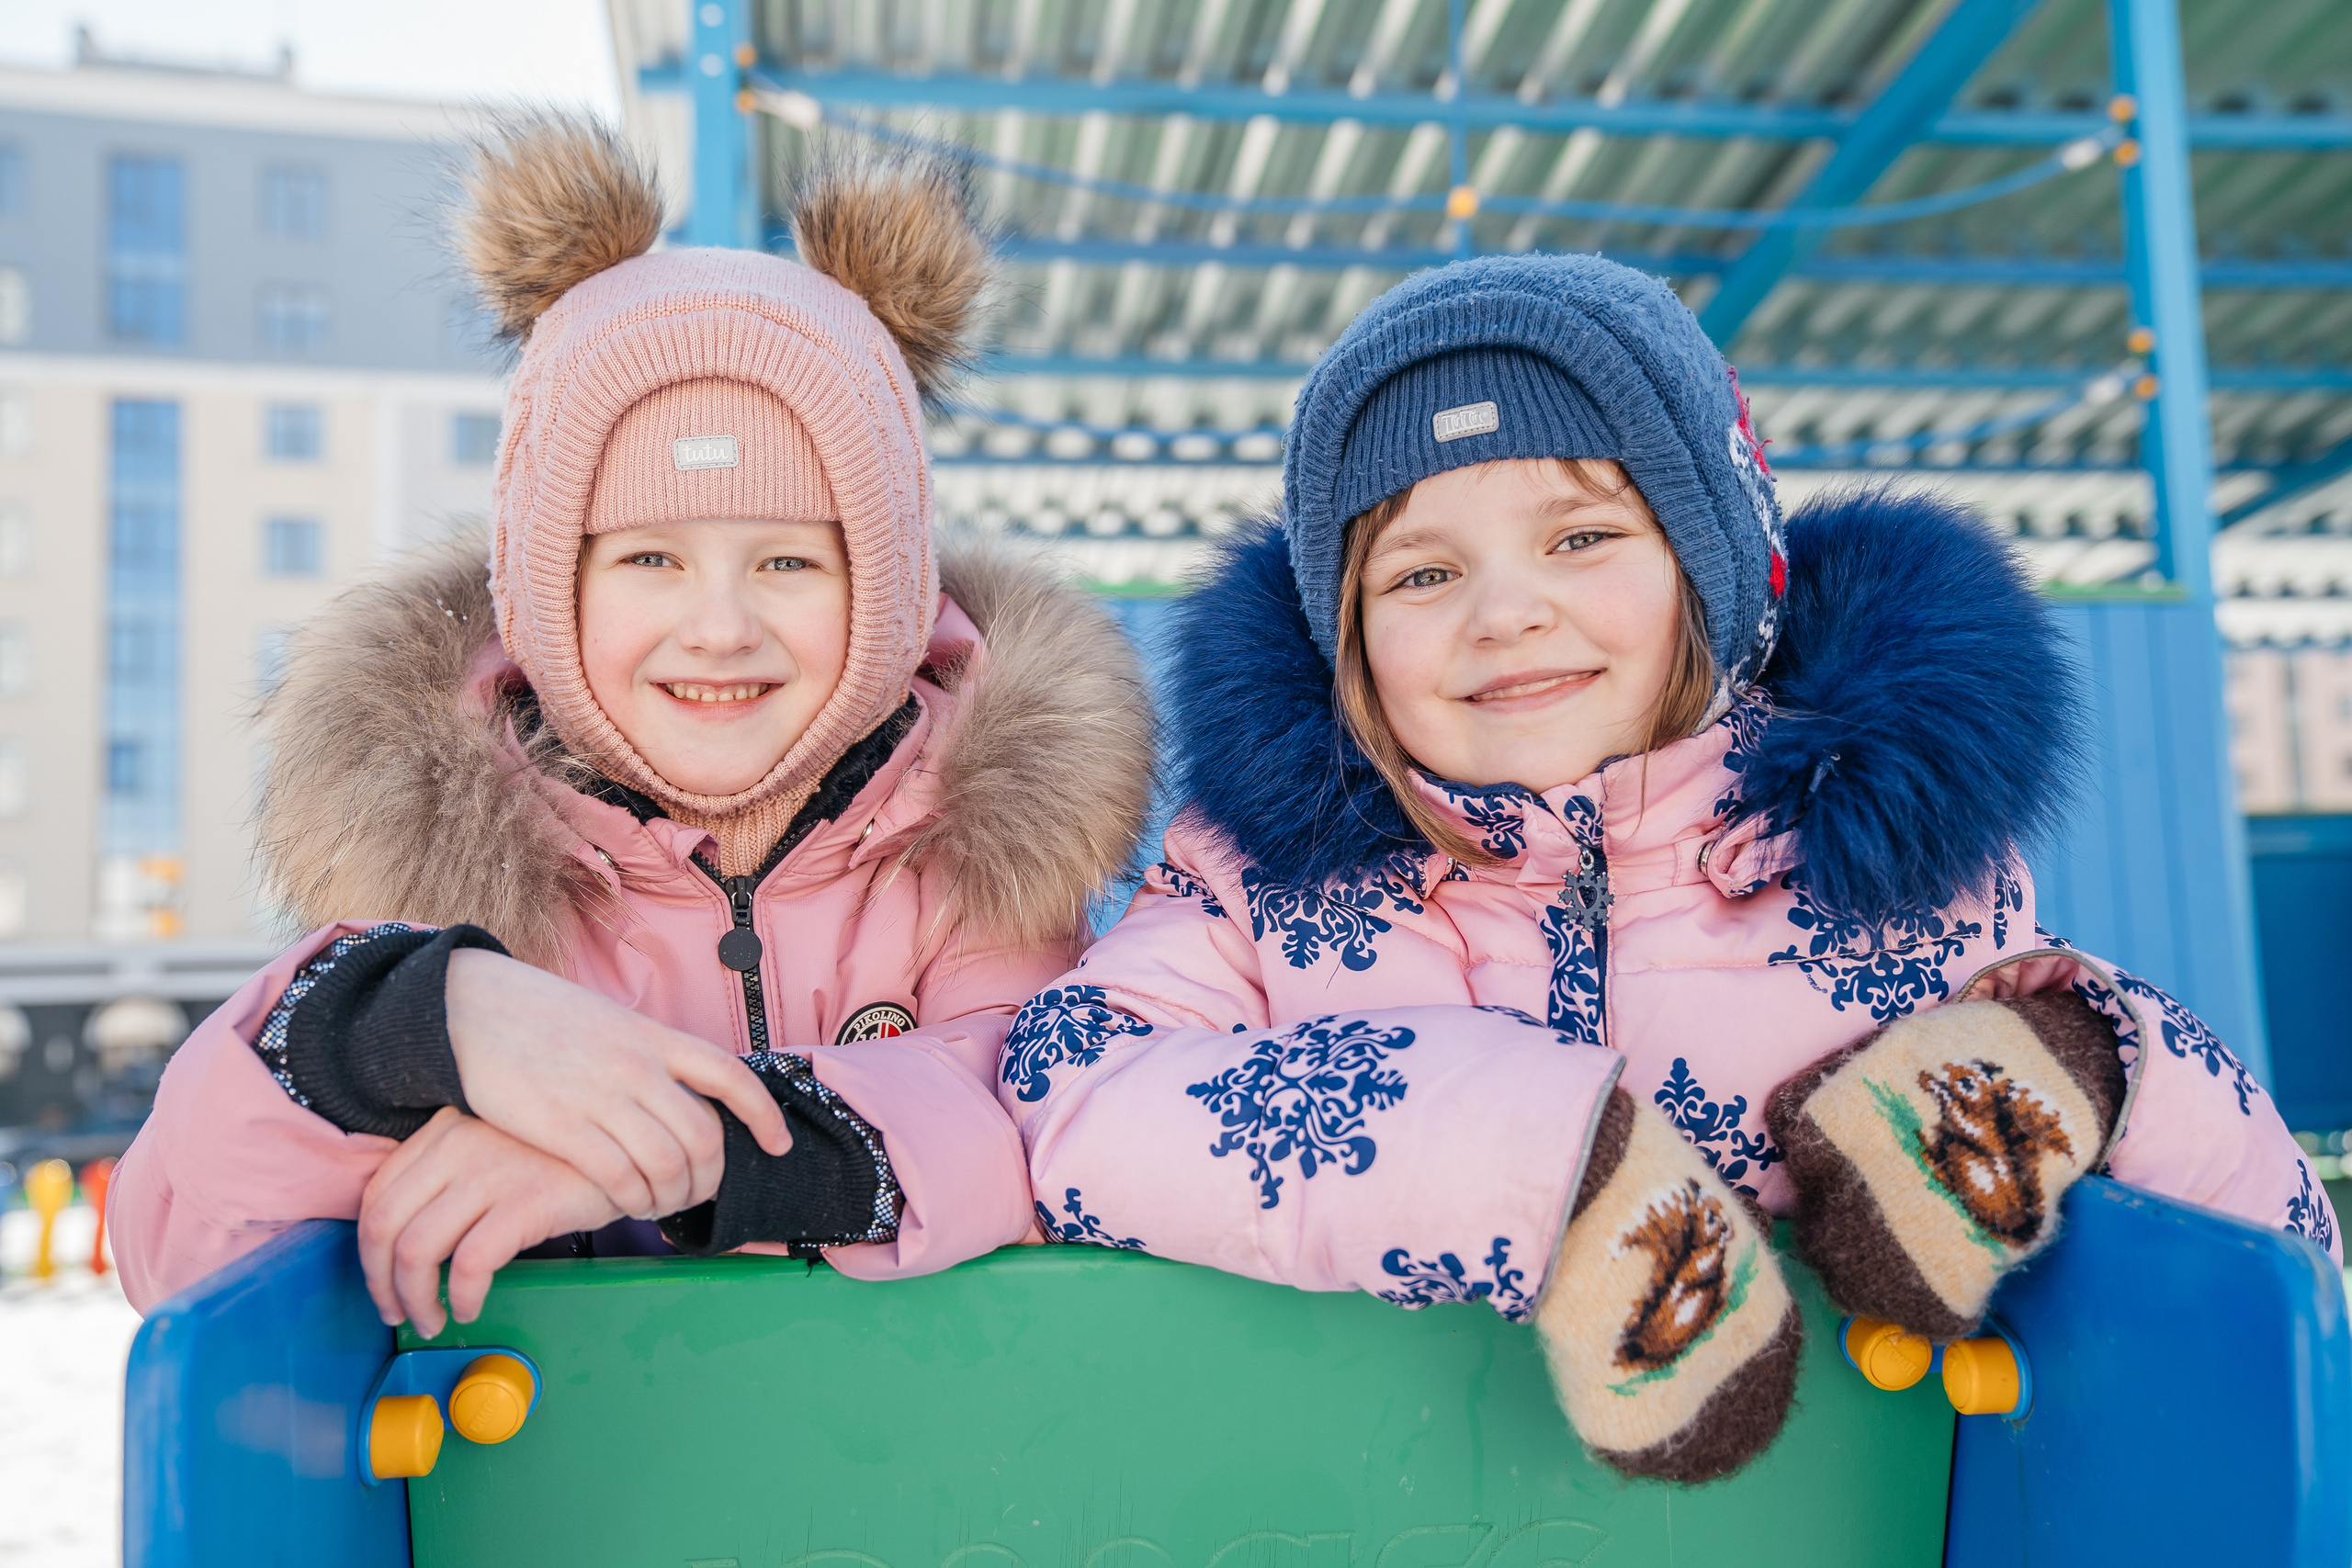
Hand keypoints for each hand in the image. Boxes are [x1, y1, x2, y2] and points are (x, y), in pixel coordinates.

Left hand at [358, 1108, 623, 1336]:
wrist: (637, 1142)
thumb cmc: (566, 1155)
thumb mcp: (498, 1144)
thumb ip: (453, 1171)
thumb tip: (411, 1238)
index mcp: (445, 1129)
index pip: (377, 1194)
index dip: (369, 1251)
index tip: (383, 1281)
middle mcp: (458, 1145)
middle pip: (384, 1225)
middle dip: (380, 1283)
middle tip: (398, 1313)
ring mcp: (492, 1171)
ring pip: (418, 1249)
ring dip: (416, 1300)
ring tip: (433, 1319)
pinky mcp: (527, 1201)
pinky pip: (471, 1263)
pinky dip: (462, 1297)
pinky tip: (470, 1307)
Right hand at [445, 948, 788, 1218]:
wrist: (468, 1008)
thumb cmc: (536, 1017)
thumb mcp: (606, 1021)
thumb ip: (644, 1052)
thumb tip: (677, 1085)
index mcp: (652, 1036)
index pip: (730, 1075)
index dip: (763, 1114)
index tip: (779, 1144)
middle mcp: (636, 1065)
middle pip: (704, 1134)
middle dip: (712, 1176)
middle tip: (701, 1195)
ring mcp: (601, 1096)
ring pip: (668, 1163)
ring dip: (673, 1196)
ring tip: (662, 1206)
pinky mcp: (562, 1126)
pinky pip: (619, 1177)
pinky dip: (633, 1200)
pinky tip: (627, 1205)